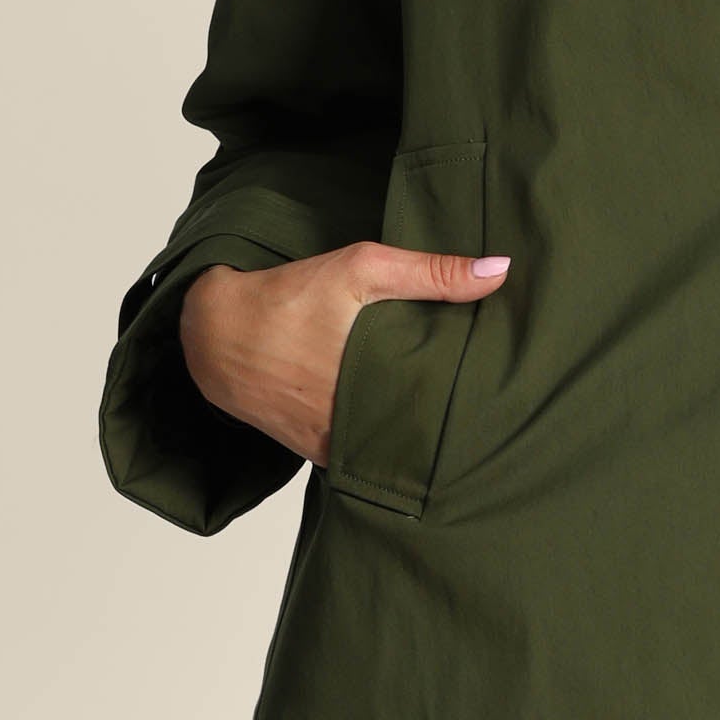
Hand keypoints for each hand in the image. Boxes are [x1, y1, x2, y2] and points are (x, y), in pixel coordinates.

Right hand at [179, 242, 509, 466]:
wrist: (213, 333)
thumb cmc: (288, 296)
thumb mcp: (361, 268)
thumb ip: (431, 272)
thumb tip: (500, 272)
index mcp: (371, 388)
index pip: (444, 409)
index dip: (474, 397)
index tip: (505, 384)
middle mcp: (352, 429)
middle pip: (422, 430)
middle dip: (452, 414)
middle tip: (492, 396)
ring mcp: (333, 446)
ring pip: (393, 444)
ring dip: (418, 429)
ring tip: (460, 410)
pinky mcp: (316, 451)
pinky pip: (362, 451)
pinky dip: (384, 436)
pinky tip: (408, 417)